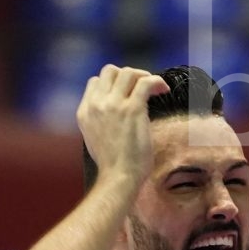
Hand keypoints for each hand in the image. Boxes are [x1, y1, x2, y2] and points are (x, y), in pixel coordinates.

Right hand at [77, 65, 170, 185]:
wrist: (118, 178)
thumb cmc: (112, 166)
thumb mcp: (95, 138)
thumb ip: (100, 121)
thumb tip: (115, 113)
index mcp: (85, 112)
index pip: (95, 82)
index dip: (113, 84)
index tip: (127, 94)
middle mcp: (96, 105)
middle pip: (109, 71)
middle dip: (127, 75)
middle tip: (141, 87)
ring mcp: (113, 105)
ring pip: (127, 72)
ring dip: (143, 75)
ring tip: (155, 88)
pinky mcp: (132, 109)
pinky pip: (145, 82)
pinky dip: (157, 81)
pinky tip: (163, 90)